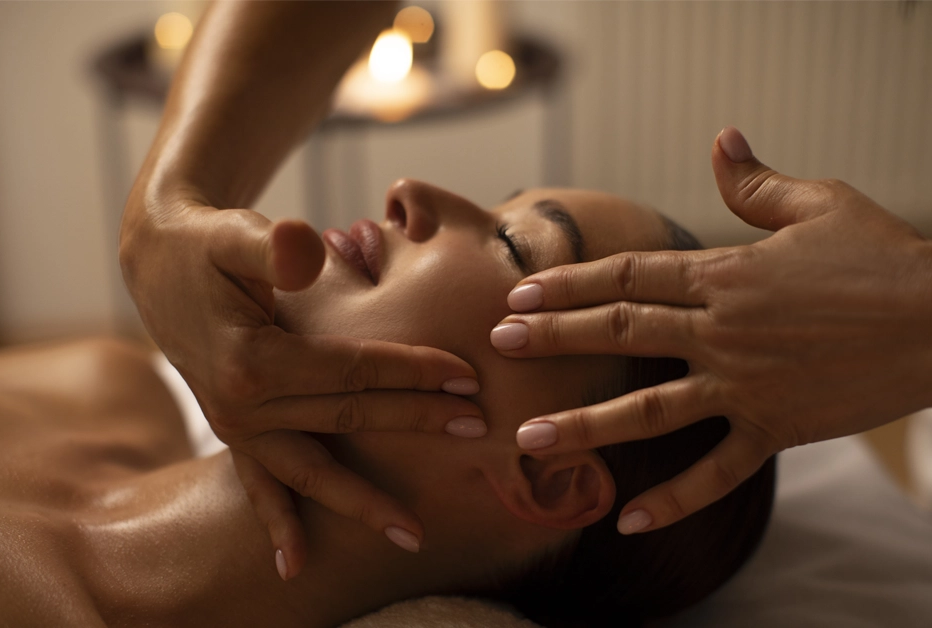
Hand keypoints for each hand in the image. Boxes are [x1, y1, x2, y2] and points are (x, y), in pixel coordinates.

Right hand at [120, 197, 482, 577]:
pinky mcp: (235, 433)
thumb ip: (271, 245)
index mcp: (252, 361)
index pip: (353, 371)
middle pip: (349, 420)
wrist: (158, 265)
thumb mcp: (232, 234)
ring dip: (363, 502)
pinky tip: (296, 566)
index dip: (413, 371)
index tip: (467, 375)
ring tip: (413, 535)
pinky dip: (279, 523)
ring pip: (312, 472)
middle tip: (476, 428)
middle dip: (416, 422)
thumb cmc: (205, 246)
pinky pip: (261, 485)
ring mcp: (237, 427)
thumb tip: (307, 245)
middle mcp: (242, 405)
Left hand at [492, 127, 931, 533]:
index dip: (569, 282)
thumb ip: (757, 183)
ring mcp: (745, 385)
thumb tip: (721, 140)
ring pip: (651, 407)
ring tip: (530, 438)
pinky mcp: (777, 429)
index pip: (628, 275)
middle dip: (554, 337)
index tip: (520, 293)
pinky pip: (717, 472)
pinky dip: (674, 499)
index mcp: (726, 274)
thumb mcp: (820, 205)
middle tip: (497, 345)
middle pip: (621, 331)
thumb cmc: (884, 259)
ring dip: (587, 423)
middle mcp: (722, 331)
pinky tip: (628, 522)